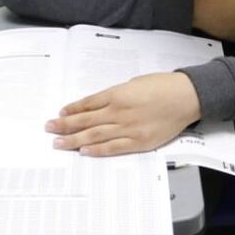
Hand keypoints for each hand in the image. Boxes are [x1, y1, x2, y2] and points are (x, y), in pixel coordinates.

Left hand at [45, 72, 201, 156]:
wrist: (186, 97)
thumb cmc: (163, 86)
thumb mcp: (134, 83)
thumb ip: (117, 95)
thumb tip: (101, 105)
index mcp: (117, 94)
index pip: (87, 104)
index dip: (72, 110)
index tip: (59, 113)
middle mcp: (119, 111)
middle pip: (86, 120)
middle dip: (65, 125)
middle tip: (49, 128)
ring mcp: (128, 128)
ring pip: (94, 135)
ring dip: (74, 140)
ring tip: (59, 143)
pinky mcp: (139, 142)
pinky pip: (113, 148)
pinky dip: (97, 150)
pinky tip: (84, 151)